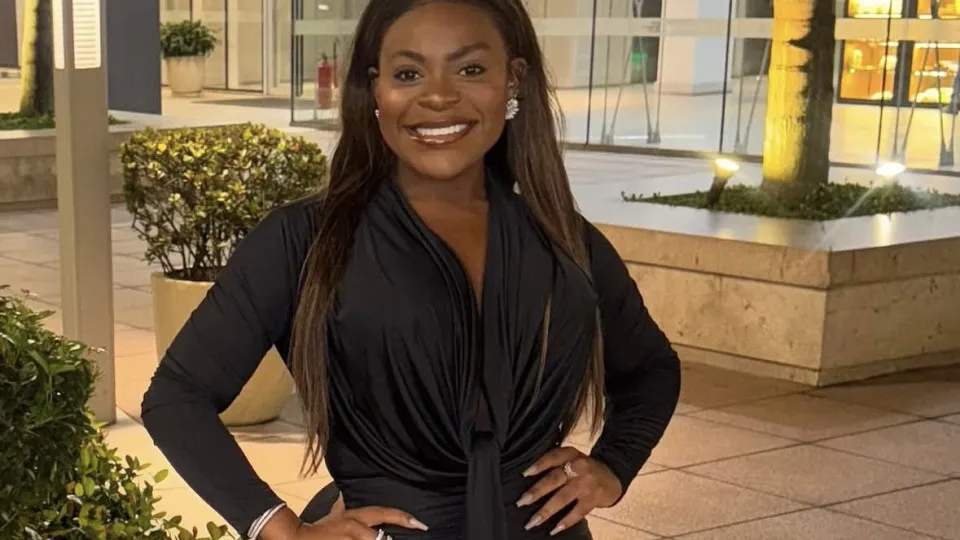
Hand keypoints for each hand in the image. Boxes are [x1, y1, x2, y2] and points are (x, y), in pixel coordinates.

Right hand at [294, 506, 427, 539]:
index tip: (421, 524)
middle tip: (413, 531)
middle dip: (390, 538)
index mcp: (357, 516)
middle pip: (381, 537)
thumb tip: (343, 491)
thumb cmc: (319, 528)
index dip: (404, 518)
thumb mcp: (334, 513)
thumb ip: (342, 503)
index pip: (385, 514)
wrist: (298, 538)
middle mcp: (356, 528)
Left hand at [515, 446, 622, 535]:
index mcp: (571, 454)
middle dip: (536, 492)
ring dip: (546, 511)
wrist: (613, 475)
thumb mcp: (571, 458)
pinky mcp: (594, 498)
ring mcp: (587, 483)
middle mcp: (579, 466)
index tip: (524, 474)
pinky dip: (566, 521)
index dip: (538, 465)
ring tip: (533, 521)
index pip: (552, 457)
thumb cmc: (583, 468)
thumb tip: (527, 478)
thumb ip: (555, 463)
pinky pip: (578, 511)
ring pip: (563, 497)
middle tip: (521, 502)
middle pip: (554, 479)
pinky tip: (554, 530)